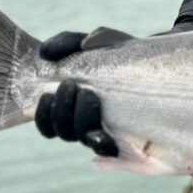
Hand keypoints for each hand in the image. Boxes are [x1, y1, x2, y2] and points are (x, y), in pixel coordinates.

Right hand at [34, 32, 118, 156]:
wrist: (150, 64)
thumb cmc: (113, 55)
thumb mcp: (92, 42)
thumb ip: (68, 42)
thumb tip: (51, 52)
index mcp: (70, 108)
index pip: (47, 125)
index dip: (42, 116)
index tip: (46, 95)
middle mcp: (84, 124)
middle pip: (64, 132)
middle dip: (62, 110)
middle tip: (71, 85)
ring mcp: (104, 130)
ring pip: (83, 138)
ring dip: (80, 119)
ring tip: (88, 94)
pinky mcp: (124, 135)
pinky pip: (109, 149)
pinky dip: (102, 142)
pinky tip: (103, 129)